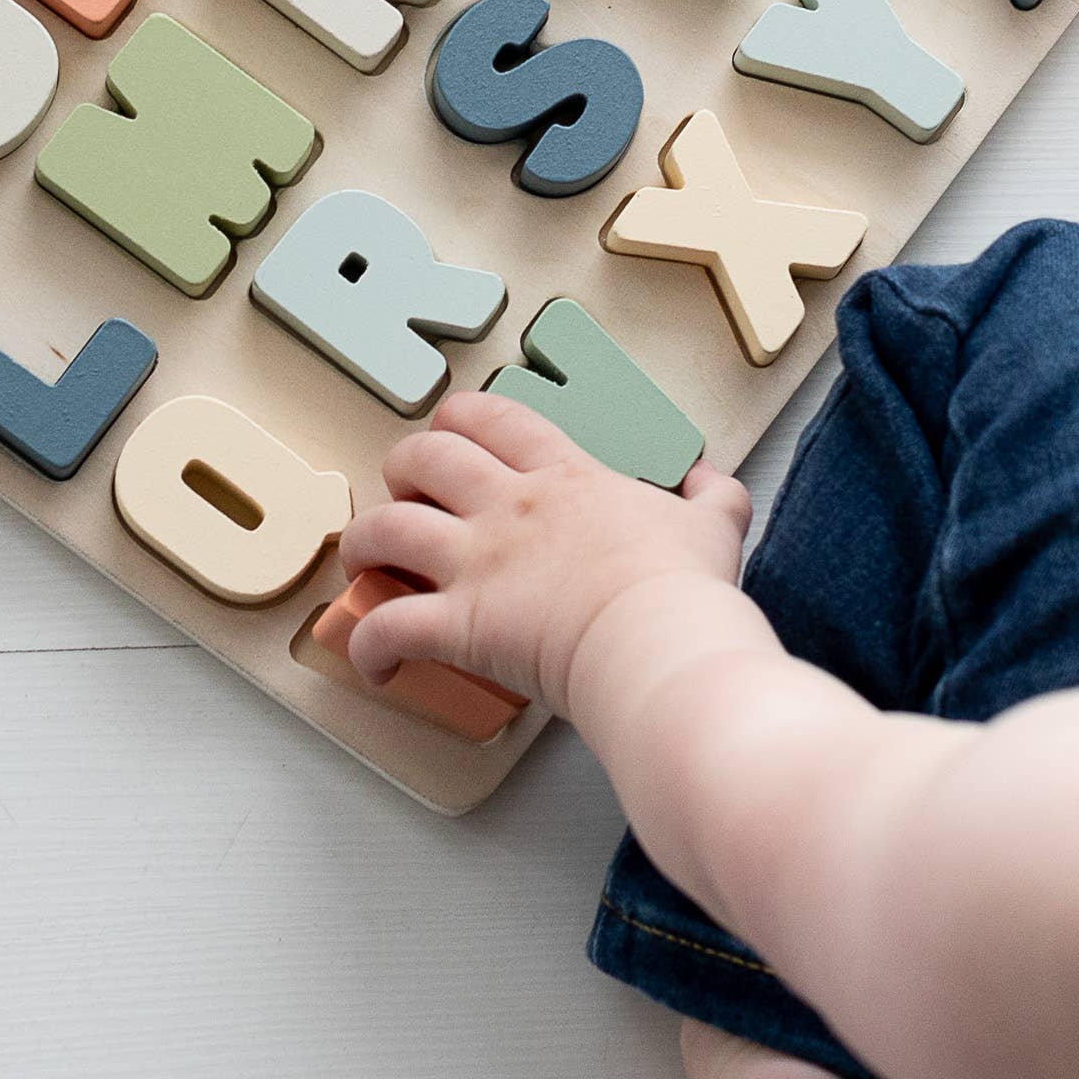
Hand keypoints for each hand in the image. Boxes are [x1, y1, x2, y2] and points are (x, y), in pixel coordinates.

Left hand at [339, 391, 755, 715]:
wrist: (661, 643)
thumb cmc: (683, 590)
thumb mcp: (714, 524)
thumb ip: (712, 494)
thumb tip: (709, 478)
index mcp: (565, 478)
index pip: (495, 418)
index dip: (461, 418)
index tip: (454, 433)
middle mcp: (508, 509)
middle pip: (424, 456)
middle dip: (402, 467)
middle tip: (406, 491)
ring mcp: (478, 564)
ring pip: (384, 529)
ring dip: (363, 543)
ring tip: (363, 563)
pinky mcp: (460, 624)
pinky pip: (386, 626)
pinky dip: (367, 644)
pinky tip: (374, 661)